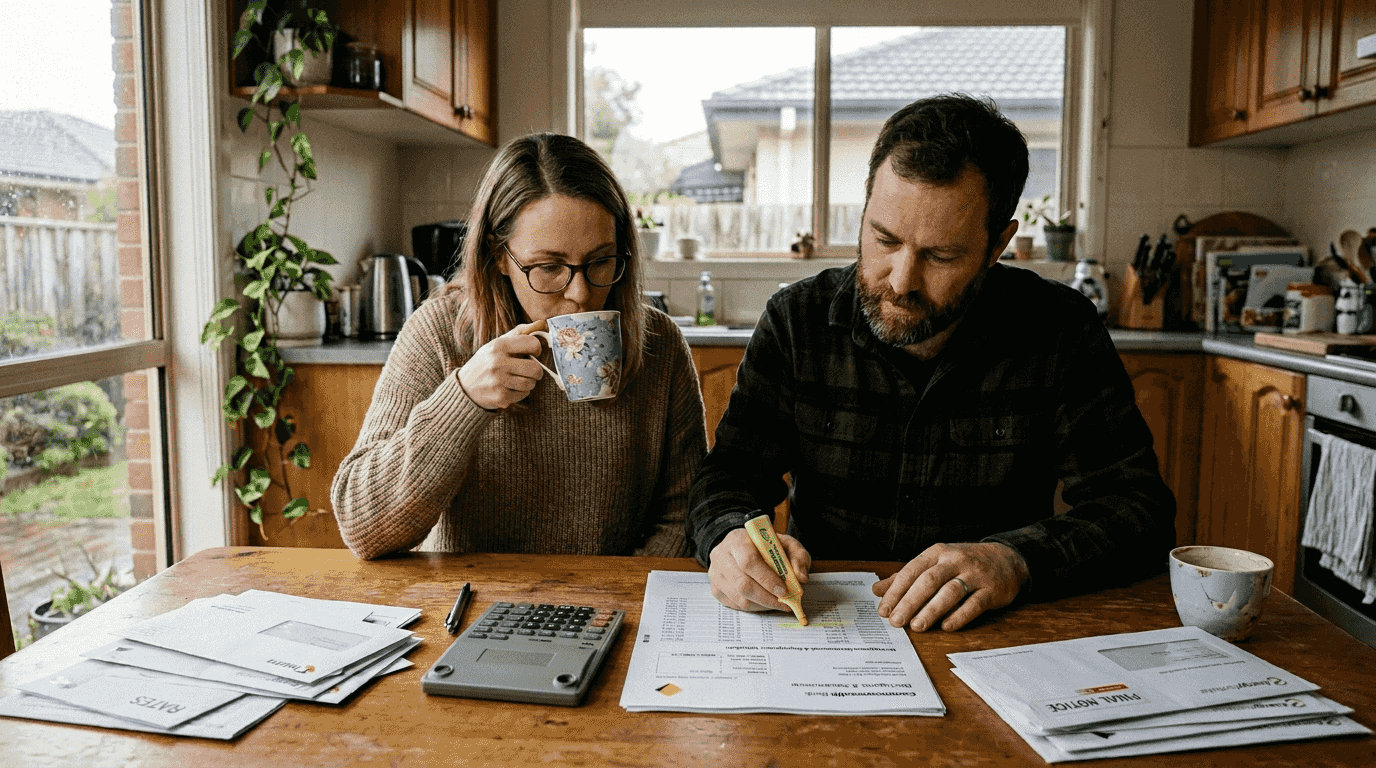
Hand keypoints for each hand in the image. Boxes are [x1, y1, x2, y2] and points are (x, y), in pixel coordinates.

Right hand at [457, 321, 547, 409]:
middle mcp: (498, 363)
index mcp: (499, 345)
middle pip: (535, 369)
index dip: (537, 349)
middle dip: (536, 371)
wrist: (465, 386)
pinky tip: (511, 388)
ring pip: (531, 383)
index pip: (533, 344)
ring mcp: (499, 381)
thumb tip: (542, 324)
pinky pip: (524, 394)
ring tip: (519, 379)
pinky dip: (521, 392)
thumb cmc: (487, 361)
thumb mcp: (498, 343)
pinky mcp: (501, 397)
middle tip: (531, 370)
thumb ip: (520, 332)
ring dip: (529, 382)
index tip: (533, 353)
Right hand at [708, 527, 810, 612]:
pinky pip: (736, 604)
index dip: (767, 579)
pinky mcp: (716, 589)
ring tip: (778, 603)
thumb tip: (801, 578)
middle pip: (742, 583)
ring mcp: (715, 574)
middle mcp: (721, 556)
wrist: (744, 547)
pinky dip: (754, 607)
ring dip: (762, 604)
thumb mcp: (786, 543)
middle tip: (785, 602)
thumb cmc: (766, 546)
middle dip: (767, 597)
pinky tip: (765, 601)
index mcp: (737, 539)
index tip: (783, 590)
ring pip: (739, 598)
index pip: (749, 562)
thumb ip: (798, 557)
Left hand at [872, 542, 1028, 631]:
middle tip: (896, 622)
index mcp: (937, 553)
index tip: (883, 610)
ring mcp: (974, 574)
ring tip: (917, 627)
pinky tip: (946, 627)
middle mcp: (954, 561)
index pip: (911, 571)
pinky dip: (960, 616)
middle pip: (928, 581)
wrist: (1007, 558)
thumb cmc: (964, 563)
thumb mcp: (935, 563)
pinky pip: (974, 603)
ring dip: (932, 610)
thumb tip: (877, 590)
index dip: (895, 591)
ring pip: (950, 592)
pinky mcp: (991, 590)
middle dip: (910, 602)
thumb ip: (906, 577)